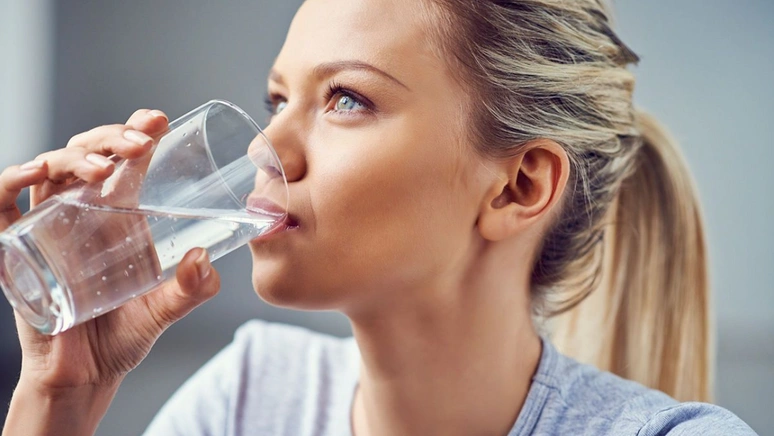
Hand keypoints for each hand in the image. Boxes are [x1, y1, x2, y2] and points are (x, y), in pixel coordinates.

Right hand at [0, 109, 221, 391]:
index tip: (159, 120)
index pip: (126, 161)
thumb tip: (204, 260)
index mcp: (120, 215)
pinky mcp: (16, 248)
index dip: (138, 133)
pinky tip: (34, 173)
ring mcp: (48, 226)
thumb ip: (190, 289)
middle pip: (89, 154)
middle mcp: (83, 213)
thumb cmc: (124, 336)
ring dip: (74, 155)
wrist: (85, 376)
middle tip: (141, 142)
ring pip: (51, 169)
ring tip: (104, 167)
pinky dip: (11, 183)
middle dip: (113, 138)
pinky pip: (4, 206)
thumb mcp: (164, 309)